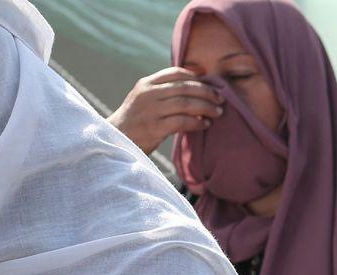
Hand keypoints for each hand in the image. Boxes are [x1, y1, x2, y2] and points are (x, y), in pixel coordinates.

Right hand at [108, 67, 223, 154]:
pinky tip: (205, 124)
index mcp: (146, 84)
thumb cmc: (136, 120)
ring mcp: (151, 110)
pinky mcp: (155, 128)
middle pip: (185, 87)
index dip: (196, 77)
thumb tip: (194, 86)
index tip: (211, 84)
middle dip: (206, 92)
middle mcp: (148, 94)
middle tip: (220, 99)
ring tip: (218, 112)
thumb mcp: (144, 98)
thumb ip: (164, 91)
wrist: (116, 139)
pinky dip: (197, 122)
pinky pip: (182, 122)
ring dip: (206, 107)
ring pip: (186, 103)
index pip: (175, 73)